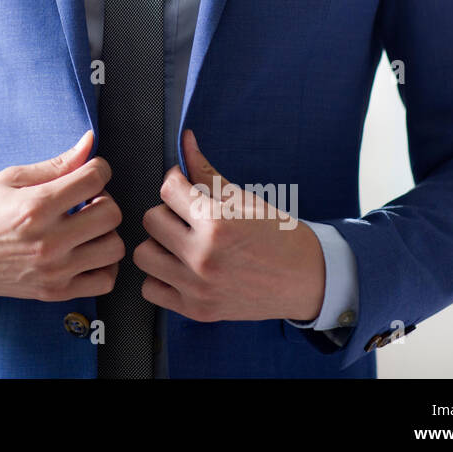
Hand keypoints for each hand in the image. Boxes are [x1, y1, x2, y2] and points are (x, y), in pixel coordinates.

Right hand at [0, 131, 124, 300]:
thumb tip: (89, 142)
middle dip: (104, 198)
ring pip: (113, 247)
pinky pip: (104, 281)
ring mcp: (54, 270)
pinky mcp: (55, 291)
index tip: (89, 171)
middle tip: (86, 199)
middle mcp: (48, 241)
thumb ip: (56, 164)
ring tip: (85, 225)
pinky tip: (87, 250)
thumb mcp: (12, 178)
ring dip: (105, 232)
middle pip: (111, 214)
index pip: (94, 179)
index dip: (98, 168)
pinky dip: (103, 265)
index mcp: (35, 206)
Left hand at [132, 129, 325, 322]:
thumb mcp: (245, 199)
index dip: (175, 180)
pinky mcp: (196, 310)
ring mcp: (197, 287)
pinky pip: (150, 289)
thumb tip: (186, 140)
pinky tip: (178, 268)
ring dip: (158, 244)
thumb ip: (206, 172)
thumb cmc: (280, 237)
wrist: (308, 281)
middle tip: (186, 215)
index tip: (184, 185)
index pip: (168, 189)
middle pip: (150, 220)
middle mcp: (203, 257)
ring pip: (143, 254)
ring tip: (180, 242)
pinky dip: (159, 277)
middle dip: (167, 211)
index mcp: (217, 224)